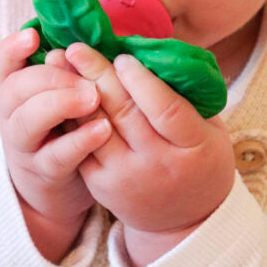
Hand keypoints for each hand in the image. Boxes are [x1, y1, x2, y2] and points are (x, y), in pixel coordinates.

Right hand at [0, 29, 111, 261]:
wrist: (58, 190)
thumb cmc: (64, 131)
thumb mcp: (60, 99)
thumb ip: (68, 72)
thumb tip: (84, 43)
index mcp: (16, 93)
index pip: (3, 65)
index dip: (12, 49)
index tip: (33, 35)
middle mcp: (13, 116)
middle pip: (14, 89)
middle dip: (49, 77)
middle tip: (85, 77)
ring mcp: (25, 146)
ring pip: (27, 121)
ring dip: (60, 104)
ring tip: (93, 97)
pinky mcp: (45, 172)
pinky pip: (57, 155)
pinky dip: (80, 139)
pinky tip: (103, 128)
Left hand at [64, 43, 235, 266]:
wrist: (186, 220)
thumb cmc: (200, 160)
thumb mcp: (210, 128)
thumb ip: (186, 94)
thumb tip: (151, 49)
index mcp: (193, 147)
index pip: (165, 109)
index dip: (142, 80)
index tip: (123, 55)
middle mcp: (158, 164)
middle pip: (123, 113)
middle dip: (98, 75)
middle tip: (77, 47)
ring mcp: (126, 177)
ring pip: (94, 128)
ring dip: (74, 92)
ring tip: (59, 62)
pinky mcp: (101, 186)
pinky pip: (79, 144)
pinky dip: (68, 116)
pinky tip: (57, 92)